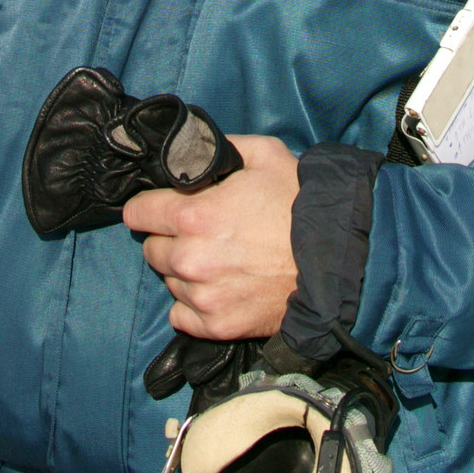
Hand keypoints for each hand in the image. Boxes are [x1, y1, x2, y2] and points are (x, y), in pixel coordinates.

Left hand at [123, 133, 299, 340]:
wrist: (336, 260)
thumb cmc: (300, 204)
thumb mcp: (265, 155)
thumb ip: (221, 147)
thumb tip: (194, 147)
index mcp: (192, 216)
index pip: (137, 213)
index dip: (149, 206)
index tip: (162, 208)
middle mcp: (189, 259)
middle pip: (152, 249)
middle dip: (170, 238)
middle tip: (201, 233)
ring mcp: (202, 296)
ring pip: (170, 280)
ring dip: (185, 271)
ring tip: (219, 261)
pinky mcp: (216, 325)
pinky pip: (181, 314)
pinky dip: (193, 303)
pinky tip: (218, 288)